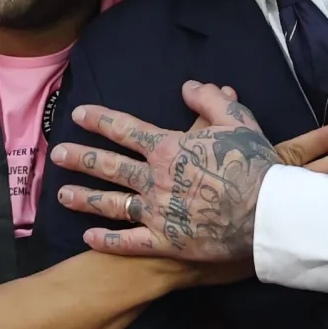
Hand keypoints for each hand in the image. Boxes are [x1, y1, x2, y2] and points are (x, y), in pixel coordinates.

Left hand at [53, 81, 298, 262]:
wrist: (269, 213)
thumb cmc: (255, 165)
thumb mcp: (237, 121)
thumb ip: (209, 99)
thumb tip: (188, 85)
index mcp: (169, 148)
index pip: (124, 129)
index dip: (99, 120)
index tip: (78, 115)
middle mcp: (155, 179)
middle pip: (108, 166)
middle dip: (80, 157)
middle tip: (57, 154)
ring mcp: (156, 213)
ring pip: (111, 204)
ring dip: (84, 198)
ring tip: (62, 194)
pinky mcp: (165, 242)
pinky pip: (128, 242)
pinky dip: (106, 241)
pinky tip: (88, 238)